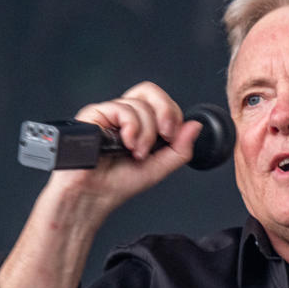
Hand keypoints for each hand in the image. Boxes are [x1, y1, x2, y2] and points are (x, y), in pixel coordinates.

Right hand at [0, 82, 201, 287]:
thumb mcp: (159, 167)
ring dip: (146, 133)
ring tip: (137, 152)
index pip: (159, 101)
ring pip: (138, 104)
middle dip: (165, 112)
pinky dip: (131, 127)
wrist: (93, 196)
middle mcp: (123, 116)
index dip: (172, 113)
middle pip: (149, 91)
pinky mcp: (93, 116)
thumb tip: (196, 126)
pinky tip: (127, 144)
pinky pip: (119, 108)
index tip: (173, 136)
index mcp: (138, 124)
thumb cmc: (117, 184)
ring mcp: (108, 114)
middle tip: (165, 134)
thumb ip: (180, 148)